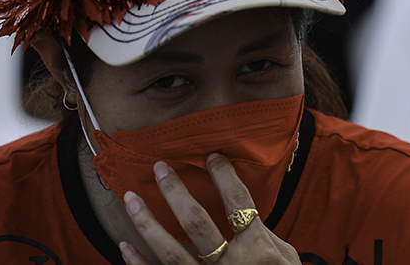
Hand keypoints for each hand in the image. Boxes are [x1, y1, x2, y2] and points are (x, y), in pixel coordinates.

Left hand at [119, 155, 299, 264]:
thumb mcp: (286, 258)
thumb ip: (268, 236)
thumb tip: (248, 214)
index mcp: (257, 248)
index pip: (238, 202)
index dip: (224, 176)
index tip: (211, 156)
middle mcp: (230, 263)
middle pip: (197, 222)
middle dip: (175, 192)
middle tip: (160, 168)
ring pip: (170, 250)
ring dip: (147, 223)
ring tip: (131, 199)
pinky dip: (138, 263)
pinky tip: (124, 246)